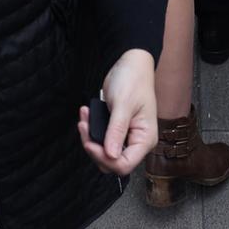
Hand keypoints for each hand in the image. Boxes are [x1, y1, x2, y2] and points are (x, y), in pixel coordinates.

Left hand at [80, 48, 156, 174]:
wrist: (130, 64)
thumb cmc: (133, 81)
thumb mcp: (123, 105)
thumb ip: (116, 131)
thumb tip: (110, 155)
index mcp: (145, 139)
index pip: (124, 164)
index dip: (105, 158)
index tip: (90, 143)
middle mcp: (137, 142)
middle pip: (111, 161)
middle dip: (94, 147)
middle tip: (84, 126)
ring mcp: (126, 137)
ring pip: (104, 152)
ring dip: (90, 137)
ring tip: (84, 117)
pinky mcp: (116, 130)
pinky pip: (101, 140)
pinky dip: (91, 130)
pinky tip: (87, 114)